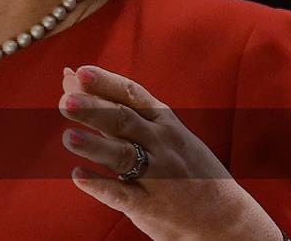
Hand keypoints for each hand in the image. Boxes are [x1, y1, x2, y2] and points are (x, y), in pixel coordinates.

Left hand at [58, 65, 283, 239]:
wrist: (225, 219)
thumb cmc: (184, 167)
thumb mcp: (158, 132)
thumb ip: (112, 107)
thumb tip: (69, 77)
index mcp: (163, 121)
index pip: (132, 95)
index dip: (105, 83)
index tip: (80, 72)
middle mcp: (162, 143)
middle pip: (124, 121)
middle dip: (94, 110)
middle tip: (64, 103)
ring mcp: (159, 175)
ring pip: (123, 155)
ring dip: (95, 146)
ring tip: (69, 137)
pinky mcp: (151, 206)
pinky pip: (123, 195)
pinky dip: (101, 186)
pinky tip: (79, 176)